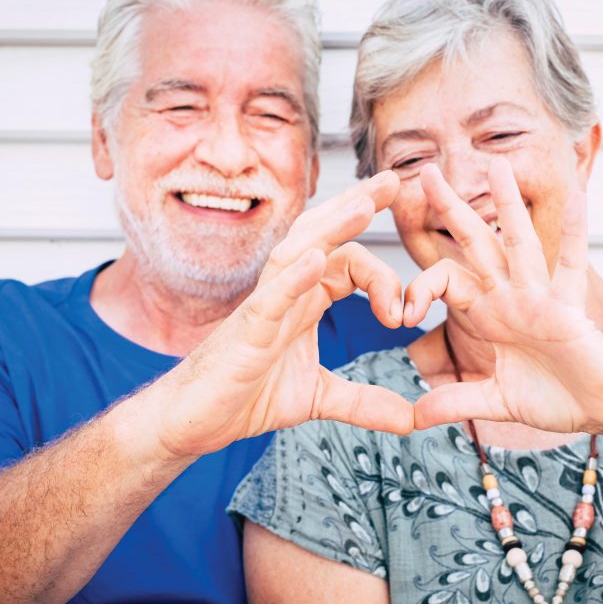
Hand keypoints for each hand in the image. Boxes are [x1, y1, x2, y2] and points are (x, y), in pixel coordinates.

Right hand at [153, 172, 414, 457]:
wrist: (192, 423)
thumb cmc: (243, 398)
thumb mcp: (318, 399)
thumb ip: (364, 402)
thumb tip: (411, 419)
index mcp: (305, 302)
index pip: (348, 263)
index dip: (383, 276)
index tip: (404, 315)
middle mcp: (286, 293)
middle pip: (324, 236)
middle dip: (358, 206)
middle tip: (395, 180)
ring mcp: (264, 307)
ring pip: (299, 252)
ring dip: (333, 227)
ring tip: (364, 205)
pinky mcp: (246, 331)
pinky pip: (271, 296)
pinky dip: (295, 277)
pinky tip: (316, 259)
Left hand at [405, 159, 602, 435]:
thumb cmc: (559, 398)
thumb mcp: (496, 401)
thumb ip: (457, 401)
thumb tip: (414, 417)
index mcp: (491, 313)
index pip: (446, 281)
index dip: (420, 290)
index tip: (401, 316)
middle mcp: (511, 296)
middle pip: (475, 243)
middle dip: (450, 208)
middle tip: (424, 172)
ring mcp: (540, 298)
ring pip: (519, 242)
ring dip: (507, 204)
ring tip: (496, 164)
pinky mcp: (567, 310)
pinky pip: (571, 266)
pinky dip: (576, 234)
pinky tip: (578, 198)